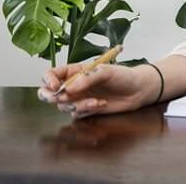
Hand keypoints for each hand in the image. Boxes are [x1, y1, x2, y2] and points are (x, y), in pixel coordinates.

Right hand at [37, 62, 157, 118]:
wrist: (138, 90)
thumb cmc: (123, 76)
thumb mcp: (107, 71)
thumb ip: (87, 78)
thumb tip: (68, 88)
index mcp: (74, 71)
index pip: (51, 75)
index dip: (48, 81)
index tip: (55, 86)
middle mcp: (72, 85)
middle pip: (47, 93)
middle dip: (49, 96)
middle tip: (60, 97)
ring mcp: (78, 98)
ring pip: (63, 105)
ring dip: (78, 105)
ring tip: (96, 101)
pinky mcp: (85, 110)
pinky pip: (77, 114)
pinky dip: (87, 110)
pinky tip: (101, 104)